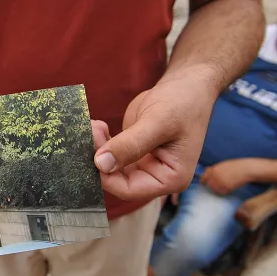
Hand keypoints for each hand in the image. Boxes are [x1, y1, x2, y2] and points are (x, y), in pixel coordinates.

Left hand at [93, 78, 215, 200]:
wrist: (187, 85)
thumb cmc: (182, 103)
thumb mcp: (157, 122)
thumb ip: (131, 145)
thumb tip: (101, 164)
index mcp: (171, 178)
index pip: (130, 190)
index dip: (107, 177)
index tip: (92, 155)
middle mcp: (157, 176)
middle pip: (117, 179)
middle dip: (99, 159)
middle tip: (89, 134)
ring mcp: (143, 164)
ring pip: (111, 167)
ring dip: (97, 149)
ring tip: (93, 126)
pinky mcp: (133, 151)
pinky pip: (111, 153)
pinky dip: (101, 142)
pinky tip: (98, 126)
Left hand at [200, 159, 257, 194]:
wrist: (246, 169)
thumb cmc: (236, 166)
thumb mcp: (222, 165)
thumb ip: (214, 169)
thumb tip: (206, 171)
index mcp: (213, 169)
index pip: (203, 178)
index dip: (203, 182)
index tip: (204, 184)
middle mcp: (215, 176)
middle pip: (209, 185)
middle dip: (212, 186)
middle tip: (217, 186)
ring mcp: (220, 182)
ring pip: (215, 190)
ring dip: (218, 190)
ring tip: (224, 187)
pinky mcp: (226, 187)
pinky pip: (222, 193)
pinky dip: (224, 192)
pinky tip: (229, 189)